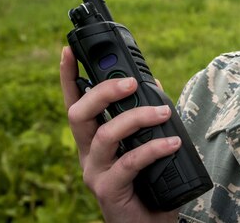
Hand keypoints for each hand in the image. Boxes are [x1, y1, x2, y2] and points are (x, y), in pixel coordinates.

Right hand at [60, 46, 179, 221]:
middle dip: (103, 91)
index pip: (75, 102)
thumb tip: (152, 86)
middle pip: (79, 114)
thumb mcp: (145, 144)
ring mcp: (95, 172)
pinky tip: (172, 142)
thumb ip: (143, 118)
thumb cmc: (149, 182)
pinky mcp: (108, 190)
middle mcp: (88, 154)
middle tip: (131, 82)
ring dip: (137, 118)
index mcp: (93, 139)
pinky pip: (129, 162)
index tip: (67, 50)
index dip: (67, 77)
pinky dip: (154, 147)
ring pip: (105, 135)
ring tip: (164, 111)